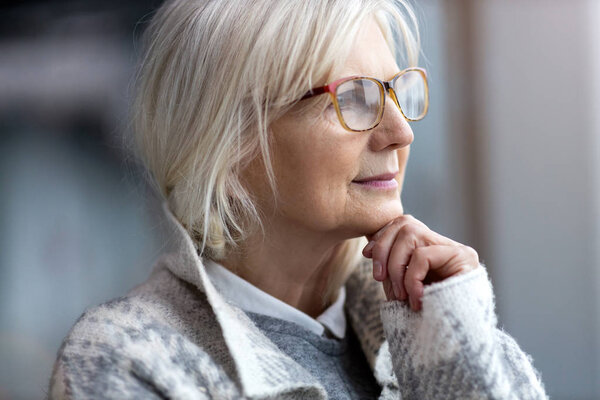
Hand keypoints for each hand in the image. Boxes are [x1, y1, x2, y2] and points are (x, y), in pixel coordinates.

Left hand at [362, 214, 478, 310]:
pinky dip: (411, 278)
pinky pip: (422, 256)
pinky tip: (416, 299)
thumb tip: (368, 250)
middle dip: (383, 249)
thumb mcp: (404, 289)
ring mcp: (457, 249)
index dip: (382, 237)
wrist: (459, 341)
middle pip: (404, 223)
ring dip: (396, 266)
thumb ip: (393, 269)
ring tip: (401, 295)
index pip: (403, 224)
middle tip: (380, 279)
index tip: (367, 254)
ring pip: (411, 233)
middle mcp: (445, 245)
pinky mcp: (464, 257)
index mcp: (432, 249)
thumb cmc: (429, 319)